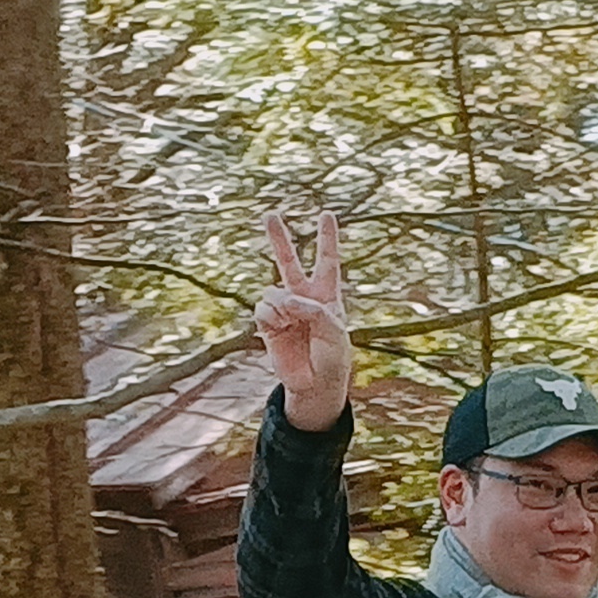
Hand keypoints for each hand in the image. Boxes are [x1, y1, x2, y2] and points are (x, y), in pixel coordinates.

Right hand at [255, 208, 353, 429]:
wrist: (315, 383)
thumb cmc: (332, 355)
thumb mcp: (333, 329)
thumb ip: (312, 308)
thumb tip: (282, 299)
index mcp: (326, 294)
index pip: (327, 260)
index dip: (327, 238)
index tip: (326, 214)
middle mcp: (303, 297)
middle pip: (288, 261)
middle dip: (278, 238)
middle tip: (269, 214)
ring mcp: (284, 309)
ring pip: (273, 291)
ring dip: (282, 305)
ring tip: (291, 323)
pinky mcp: (268, 323)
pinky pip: (263, 308)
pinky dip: (271, 316)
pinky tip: (280, 328)